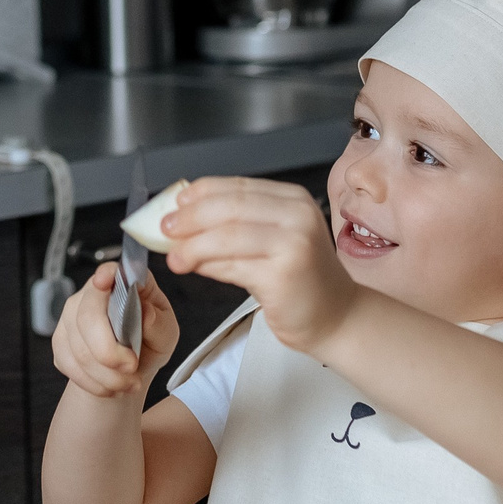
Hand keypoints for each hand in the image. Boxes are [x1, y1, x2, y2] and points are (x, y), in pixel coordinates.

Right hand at [51, 262, 178, 400]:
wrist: (130, 370)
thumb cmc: (149, 342)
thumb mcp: (166, 334)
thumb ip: (159, 323)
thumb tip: (146, 313)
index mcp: (123, 284)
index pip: (111, 272)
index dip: (105, 275)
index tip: (104, 282)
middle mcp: (93, 294)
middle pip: (88, 317)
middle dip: (109, 351)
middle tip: (132, 367)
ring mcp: (71, 316)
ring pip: (79, 348)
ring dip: (107, 375)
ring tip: (128, 383)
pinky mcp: (60, 341)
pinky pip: (70, 364)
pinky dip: (93, 382)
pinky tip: (110, 386)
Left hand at [160, 177, 357, 354]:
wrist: (337, 316)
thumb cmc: (301, 279)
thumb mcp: (274, 240)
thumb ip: (237, 226)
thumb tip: (183, 220)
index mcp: (294, 199)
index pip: (239, 187)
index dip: (202, 192)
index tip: (176, 202)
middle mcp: (298, 216)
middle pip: (231, 208)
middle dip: (191, 217)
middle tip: (165, 228)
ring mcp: (294, 245)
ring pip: (228, 237)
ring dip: (193, 245)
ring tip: (173, 256)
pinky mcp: (283, 276)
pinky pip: (233, 266)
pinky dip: (208, 266)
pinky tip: (194, 268)